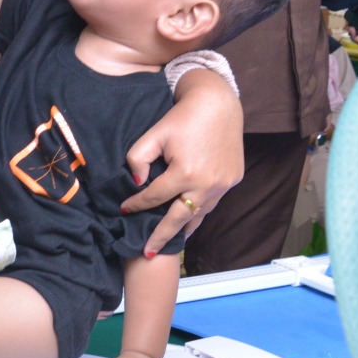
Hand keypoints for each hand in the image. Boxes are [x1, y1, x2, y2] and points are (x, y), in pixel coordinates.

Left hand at [123, 78, 242, 253]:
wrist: (218, 104)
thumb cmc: (182, 118)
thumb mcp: (154, 134)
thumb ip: (138, 158)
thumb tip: (137, 182)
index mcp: (185, 173)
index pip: (154, 197)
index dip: (136, 204)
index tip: (123, 210)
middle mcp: (207, 184)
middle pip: (179, 219)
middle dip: (161, 237)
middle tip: (147, 252)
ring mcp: (223, 184)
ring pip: (199, 215)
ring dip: (183, 229)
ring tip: (169, 242)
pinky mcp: (233, 179)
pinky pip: (212, 203)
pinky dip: (199, 213)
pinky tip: (189, 220)